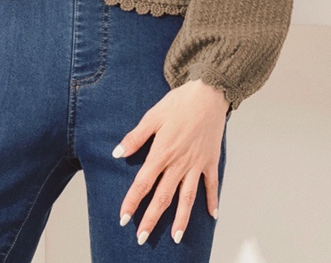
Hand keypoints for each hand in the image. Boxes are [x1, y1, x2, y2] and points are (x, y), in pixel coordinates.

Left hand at [114, 78, 230, 244]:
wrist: (208, 93)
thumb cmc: (180, 102)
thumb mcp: (153, 116)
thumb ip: (135, 137)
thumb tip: (117, 153)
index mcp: (162, 153)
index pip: (143, 183)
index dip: (132, 202)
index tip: (124, 218)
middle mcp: (179, 163)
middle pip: (163, 197)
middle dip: (151, 219)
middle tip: (142, 238)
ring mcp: (196, 164)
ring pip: (187, 198)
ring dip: (181, 219)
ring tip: (176, 238)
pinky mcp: (211, 161)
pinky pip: (211, 185)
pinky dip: (212, 201)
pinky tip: (212, 216)